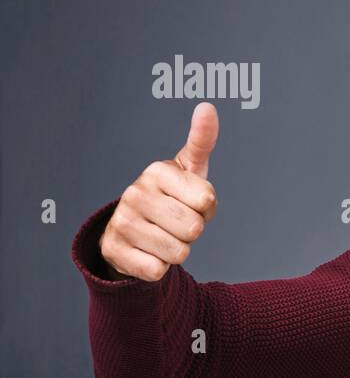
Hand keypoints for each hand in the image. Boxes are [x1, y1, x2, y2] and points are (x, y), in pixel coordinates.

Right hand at [98, 102, 219, 281]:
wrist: (134, 233)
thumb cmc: (173, 197)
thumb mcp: (190, 169)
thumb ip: (202, 140)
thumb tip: (207, 107)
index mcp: (157, 171)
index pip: (207, 200)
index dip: (207, 208)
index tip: (191, 202)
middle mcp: (135, 193)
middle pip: (194, 228)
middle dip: (193, 231)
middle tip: (176, 222)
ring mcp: (122, 222)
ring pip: (179, 253)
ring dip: (178, 251)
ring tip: (163, 236)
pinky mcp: (114, 251)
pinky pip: (158, 271)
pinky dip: (160, 268)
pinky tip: (148, 253)